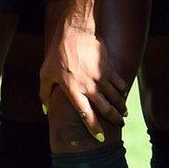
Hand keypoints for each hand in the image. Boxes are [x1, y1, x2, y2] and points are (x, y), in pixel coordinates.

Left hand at [39, 18, 128, 142]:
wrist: (76, 29)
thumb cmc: (58, 51)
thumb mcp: (45, 73)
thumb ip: (44, 93)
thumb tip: (45, 110)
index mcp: (72, 90)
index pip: (85, 114)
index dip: (93, 128)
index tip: (99, 138)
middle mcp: (88, 86)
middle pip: (105, 109)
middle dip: (113, 119)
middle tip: (119, 125)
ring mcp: (100, 77)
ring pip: (115, 97)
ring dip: (121, 107)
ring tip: (123, 113)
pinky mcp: (108, 67)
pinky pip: (119, 83)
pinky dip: (122, 91)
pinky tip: (123, 95)